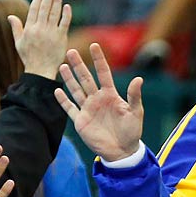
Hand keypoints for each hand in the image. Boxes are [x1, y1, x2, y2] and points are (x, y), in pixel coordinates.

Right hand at [10, 0, 73, 79]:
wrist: (40, 71)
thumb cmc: (29, 57)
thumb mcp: (19, 43)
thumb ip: (16, 28)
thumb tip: (11, 16)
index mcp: (29, 28)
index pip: (34, 8)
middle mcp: (40, 29)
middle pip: (45, 7)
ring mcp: (51, 33)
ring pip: (54, 12)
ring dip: (57, 0)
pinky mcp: (61, 38)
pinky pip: (64, 23)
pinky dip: (66, 14)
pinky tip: (67, 6)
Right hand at [56, 43, 143, 163]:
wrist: (122, 151)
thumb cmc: (131, 131)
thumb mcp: (135, 112)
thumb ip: (134, 96)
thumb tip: (139, 78)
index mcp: (111, 95)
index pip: (103, 73)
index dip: (99, 60)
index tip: (95, 45)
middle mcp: (97, 99)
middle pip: (86, 78)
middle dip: (78, 65)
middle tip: (71, 51)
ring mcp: (88, 109)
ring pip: (76, 90)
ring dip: (69, 79)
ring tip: (62, 65)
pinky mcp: (81, 121)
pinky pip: (70, 108)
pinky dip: (63, 100)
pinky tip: (57, 90)